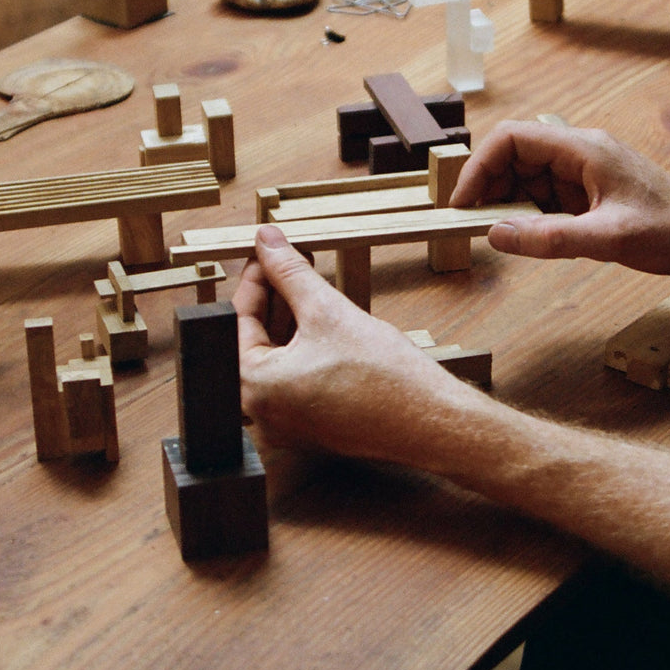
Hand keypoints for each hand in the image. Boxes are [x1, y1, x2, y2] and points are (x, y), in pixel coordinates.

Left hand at [234, 224, 468, 463]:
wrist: (432, 421)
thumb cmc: (384, 378)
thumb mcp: (328, 311)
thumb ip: (290, 272)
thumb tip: (267, 242)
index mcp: (254, 388)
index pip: (238, 320)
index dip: (255, 278)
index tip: (266, 253)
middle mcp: (262, 414)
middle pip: (254, 340)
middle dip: (272, 297)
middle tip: (286, 262)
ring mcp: (287, 425)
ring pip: (276, 359)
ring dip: (288, 319)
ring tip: (306, 283)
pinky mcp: (312, 427)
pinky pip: (294, 379)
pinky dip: (302, 347)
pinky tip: (320, 318)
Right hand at [450, 121, 669, 273]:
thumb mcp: (607, 240)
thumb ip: (549, 238)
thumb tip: (496, 235)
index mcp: (583, 149)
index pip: (513, 139)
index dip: (480, 167)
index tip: (463, 202)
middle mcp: (580, 153)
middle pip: (515, 157)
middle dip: (490, 188)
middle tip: (476, 225)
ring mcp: (585, 173)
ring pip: (528, 178)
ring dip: (510, 205)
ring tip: (504, 235)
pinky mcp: (590, 193)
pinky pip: (546, 197)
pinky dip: (531, 216)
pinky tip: (533, 238)